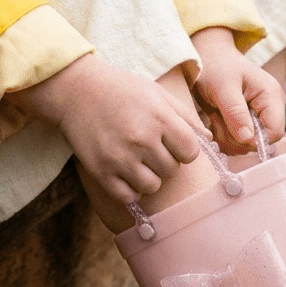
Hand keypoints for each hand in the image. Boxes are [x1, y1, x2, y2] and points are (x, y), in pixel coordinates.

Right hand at [11, 54, 199, 203]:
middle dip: (165, 161)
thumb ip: (185, 116)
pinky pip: (128, 196)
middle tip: (148, 147)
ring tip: (136, 160)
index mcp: (159, 118)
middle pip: (171, 170)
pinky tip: (123, 172)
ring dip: (148, 177)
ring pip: (152, 186)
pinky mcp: (101, 172)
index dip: (184, 150)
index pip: (191, 152)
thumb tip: (209, 139)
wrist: (76, 90)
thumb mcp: (156, 93)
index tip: (172, 143)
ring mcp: (120, 157)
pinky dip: (129, 189)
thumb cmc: (121, 89)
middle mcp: (142, 139)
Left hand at [191, 27, 285, 153]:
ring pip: (247, 145)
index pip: (275, 132)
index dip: (254, 139)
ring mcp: (259, 116)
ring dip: (227, 137)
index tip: (232, 131)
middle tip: (218, 119)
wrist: (208, 59)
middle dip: (236, 137)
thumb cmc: (216, 67)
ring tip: (216, 116)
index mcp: (272, 96)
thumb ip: (235, 113)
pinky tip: (216, 121)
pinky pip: (238, 143)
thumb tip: (248, 140)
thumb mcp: (222, 88)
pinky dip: (224, 137)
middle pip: (261, 142)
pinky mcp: (248, 123)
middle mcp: (270, 109)